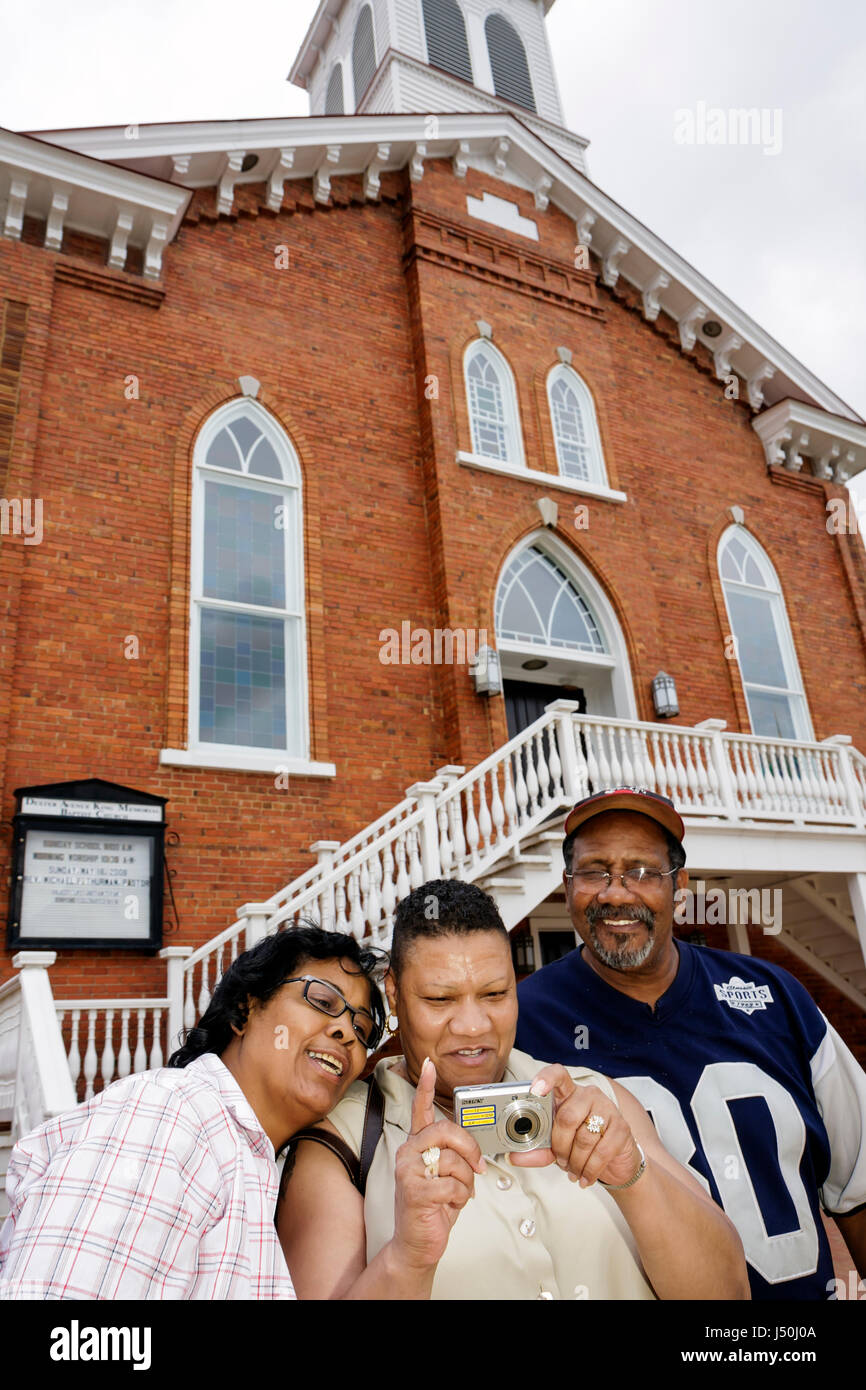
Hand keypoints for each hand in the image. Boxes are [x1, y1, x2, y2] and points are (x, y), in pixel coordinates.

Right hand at [391, 1057, 486, 1272]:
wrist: (416, 1244)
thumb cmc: (433, 1208)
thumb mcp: (445, 1176)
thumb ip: (452, 1156)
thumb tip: (473, 1148)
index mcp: (417, 1145)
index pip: (421, 1109)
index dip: (426, 1085)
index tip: (430, 1064)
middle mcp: (408, 1152)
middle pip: (446, 1130)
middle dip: (469, 1148)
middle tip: (477, 1167)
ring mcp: (408, 1170)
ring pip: (453, 1160)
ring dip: (466, 1182)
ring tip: (457, 1195)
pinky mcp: (414, 1190)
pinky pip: (452, 1184)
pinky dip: (460, 1198)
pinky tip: (449, 1206)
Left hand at [508, 1065, 641, 1188]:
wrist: (615, 1162)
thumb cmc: (582, 1147)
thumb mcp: (556, 1147)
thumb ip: (536, 1150)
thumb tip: (513, 1157)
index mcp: (569, 1094)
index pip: (558, 1075)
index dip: (546, 1079)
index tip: (535, 1089)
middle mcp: (589, 1095)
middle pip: (567, 1116)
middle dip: (560, 1146)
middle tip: (560, 1160)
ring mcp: (607, 1109)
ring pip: (584, 1137)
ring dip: (575, 1161)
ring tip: (573, 1170)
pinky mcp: (622, 1127)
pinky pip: (602, 1151)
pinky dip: (590, 1170)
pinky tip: (585, 1177)